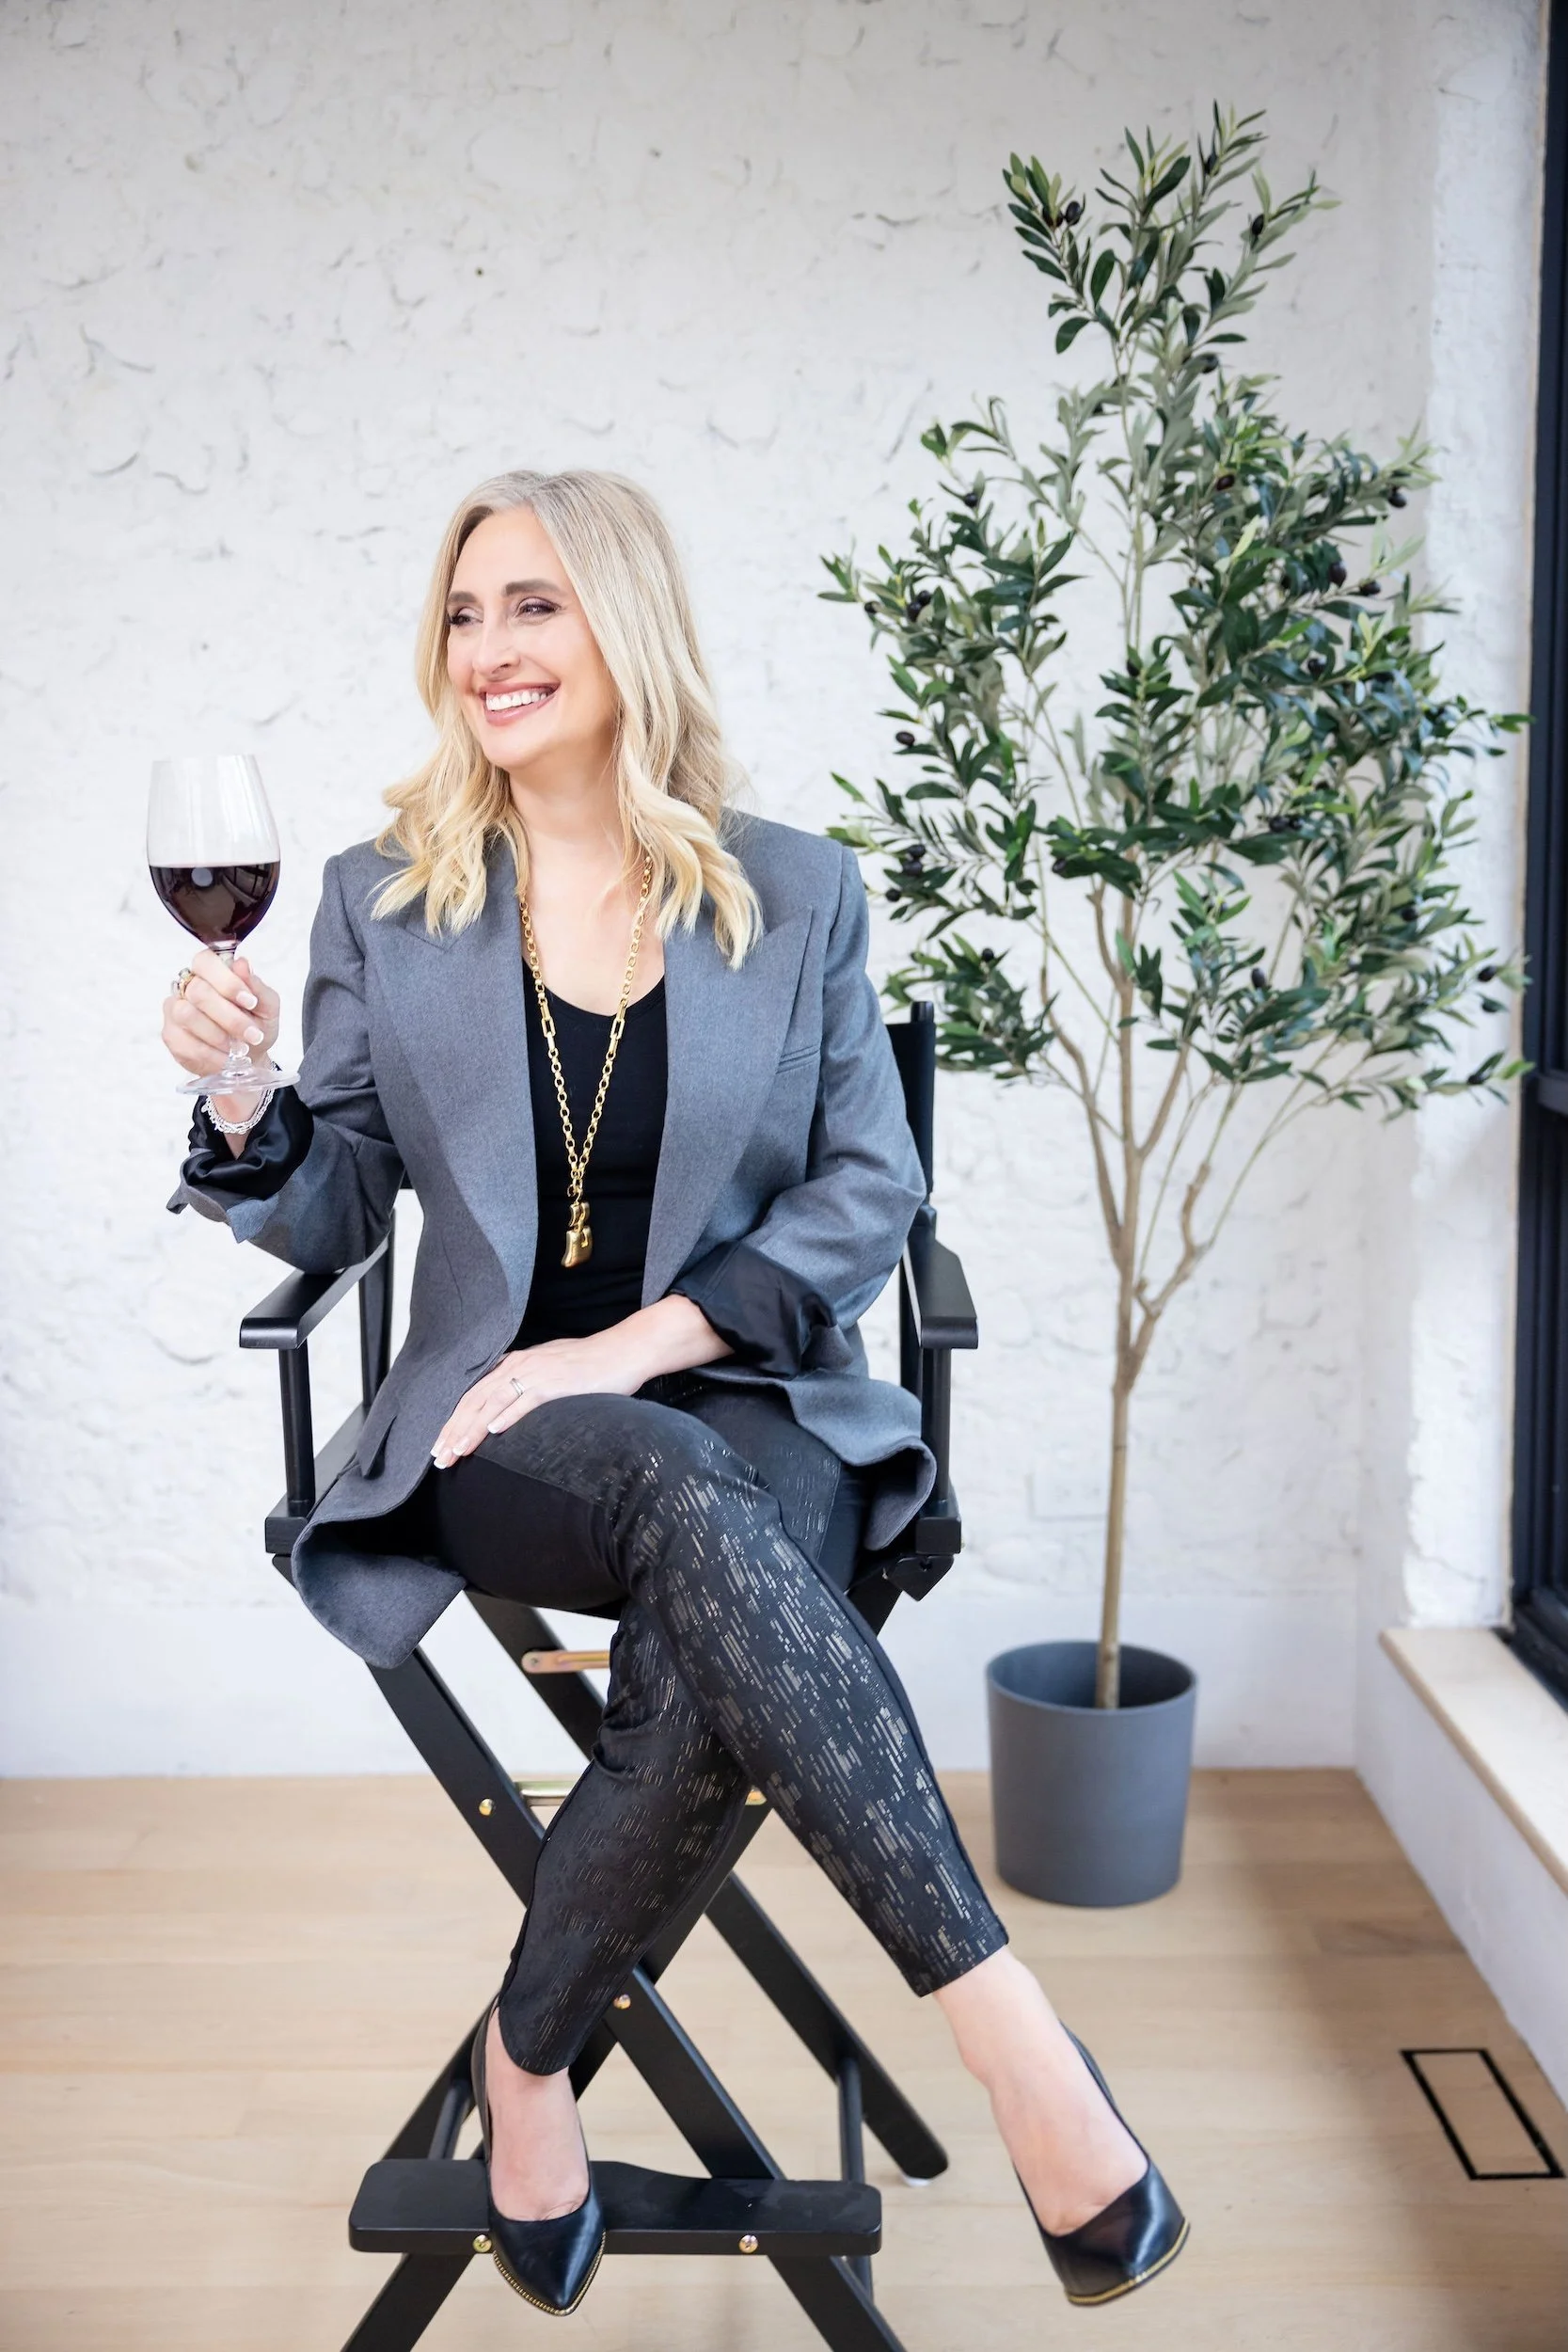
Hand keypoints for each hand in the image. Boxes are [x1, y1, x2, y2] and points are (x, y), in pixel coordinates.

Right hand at [162, 949, 280, 1094]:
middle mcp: (187, 987)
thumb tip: (242, 964)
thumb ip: (256, 986)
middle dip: (230, 1017)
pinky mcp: (171, 1035)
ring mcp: (175, 1010)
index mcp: (210, 972)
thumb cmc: (256, 1024)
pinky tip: (226, 1059)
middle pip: (198, 992)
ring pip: (187, 1015)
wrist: (250, 1055)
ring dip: (218, 1036)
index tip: (250, 1002)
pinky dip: (211, 1054)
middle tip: (252, 1035)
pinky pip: (184, 1043)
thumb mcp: (267, 1006)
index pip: (205, 962)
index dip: (227, 982)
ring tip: (239, 1048)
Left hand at [431, 1330, 649, 1467]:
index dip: (454, 1421)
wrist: (624, 1351)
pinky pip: (525, 1400)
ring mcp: (536, 1373)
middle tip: (438, 1458)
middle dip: (453, 1430)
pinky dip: (506, 1416)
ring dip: (471, 1430)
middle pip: (475, 1401)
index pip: (475, 1395)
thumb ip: (528, 1386)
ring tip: (455, 1452)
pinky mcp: (555, 1383)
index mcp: (516, 1363)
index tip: (440, 1445)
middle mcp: (519, 1365)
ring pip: (493, 1403)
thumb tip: (509, 1412)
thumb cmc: (591, 1365)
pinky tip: (492, 1432)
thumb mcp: (551, 1371)